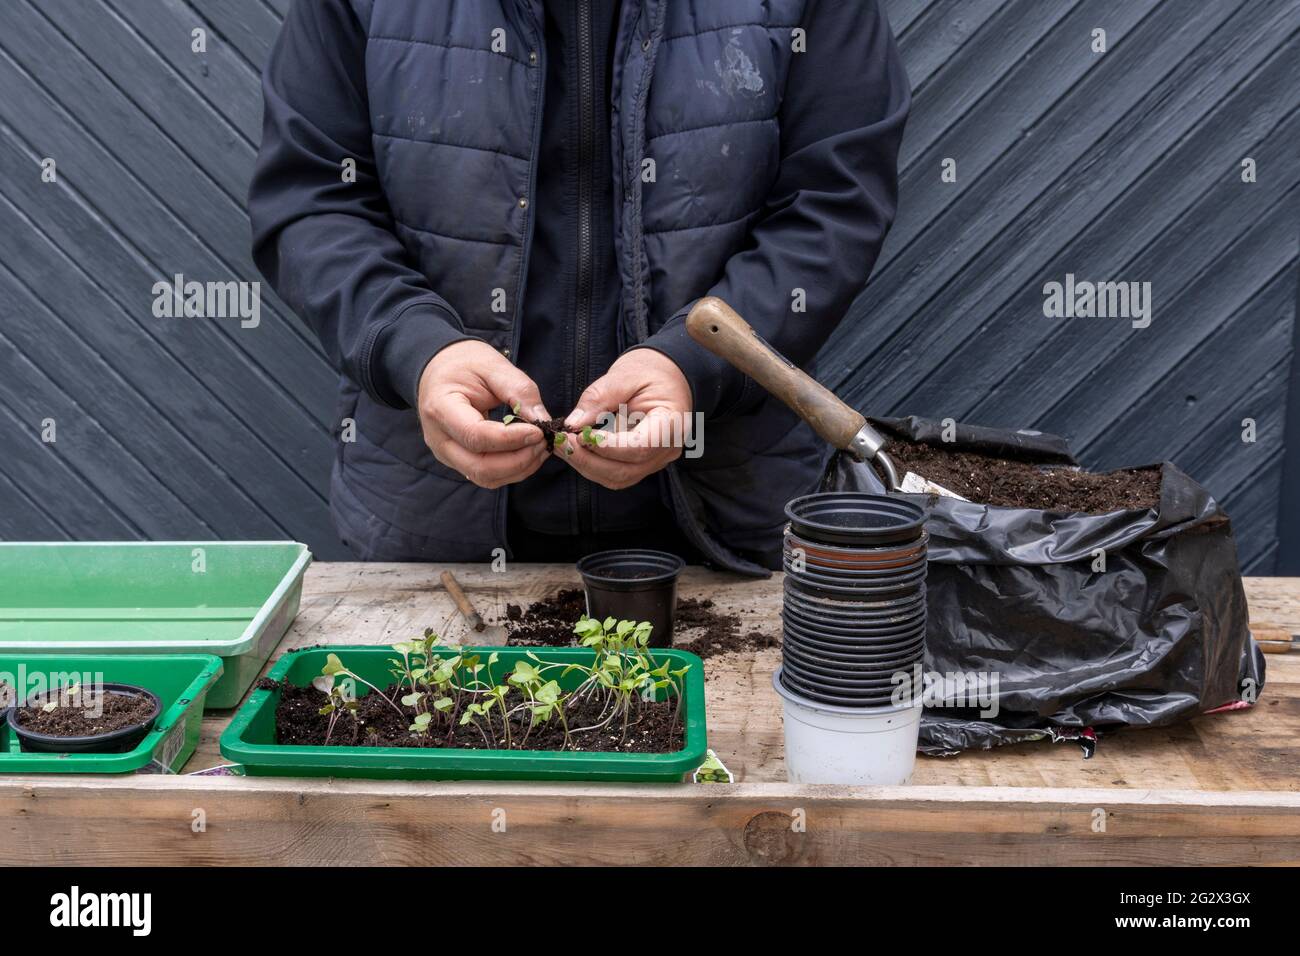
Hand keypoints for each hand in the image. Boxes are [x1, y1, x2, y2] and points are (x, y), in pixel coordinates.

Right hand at [417, 340, 549, 488]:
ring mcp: (446, 454)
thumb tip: (544, 420)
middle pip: (479, 467)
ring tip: (541, 447)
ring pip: (485, 477)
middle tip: (544, 441)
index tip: (538, 430)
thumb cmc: (464, 363)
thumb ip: (519, 390)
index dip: (511, 438)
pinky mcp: (458, 460)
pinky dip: (512, 470)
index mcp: (441, 408)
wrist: (440, 369)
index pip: (475, 436)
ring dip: (519, 468)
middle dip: (519, 460)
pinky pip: (487, 476)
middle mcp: (439, 438)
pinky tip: (529, 453)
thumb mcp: (493, 365)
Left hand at [561, 349, 692, 489]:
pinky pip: (616, 474)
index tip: (581, 435)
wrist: (666, 377)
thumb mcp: (624, 375)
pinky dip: (592, 465)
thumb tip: (573, 424)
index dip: (608, 447)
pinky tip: (576, 449)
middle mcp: (667, 449)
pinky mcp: (642, 463)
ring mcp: (656, 460)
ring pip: (618, 477)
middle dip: (589, 460)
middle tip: (562, 441)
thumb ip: (599, 398)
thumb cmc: (650, 371)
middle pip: (626, 470)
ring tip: (564, 444)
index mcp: (670, 424)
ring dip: (587, 466)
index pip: (640, 447)